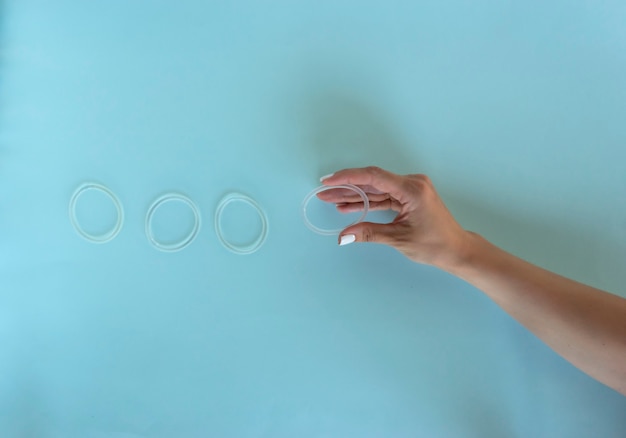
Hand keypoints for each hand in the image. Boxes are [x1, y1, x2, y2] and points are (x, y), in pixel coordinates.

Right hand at [318, 166, 469, 268]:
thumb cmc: (435, 245)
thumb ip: (369, 233)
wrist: (457, 249)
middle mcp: (411, 183)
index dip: (348, 177)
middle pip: (372, 181)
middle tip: (324, 192)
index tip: (329, 180)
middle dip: (347, 187)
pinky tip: (348, 206)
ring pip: (376, 189)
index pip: (374, 177)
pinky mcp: (409, 197)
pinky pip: (383, 196)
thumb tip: (343, 237)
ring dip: (354, 195)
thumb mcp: (399, 239)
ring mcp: (410, 189)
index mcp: (412, 189)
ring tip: (331, 199)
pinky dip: (367, 202)